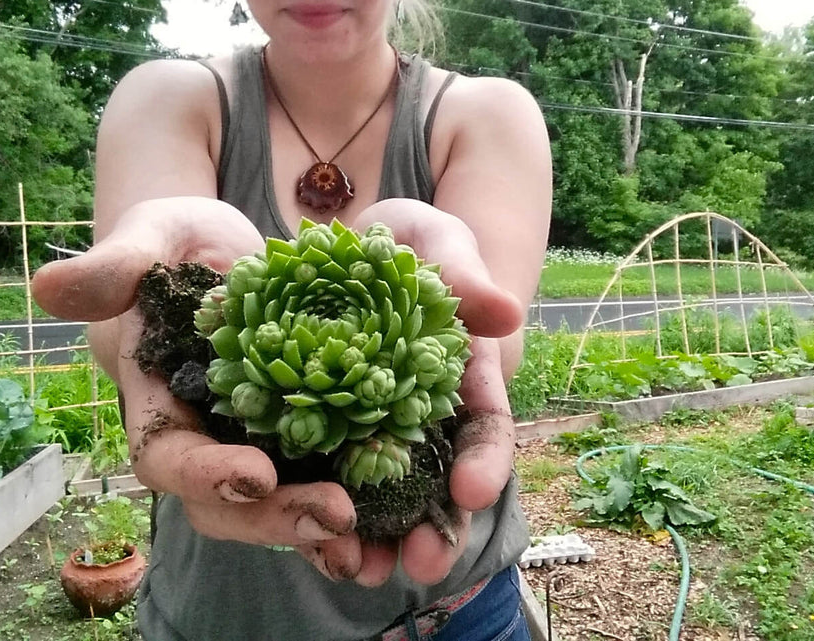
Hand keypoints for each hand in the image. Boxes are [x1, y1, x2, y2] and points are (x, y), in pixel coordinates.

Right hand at [32, 197, 362, 579]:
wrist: (230, 251)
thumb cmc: (179, 242)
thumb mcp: (153, 238)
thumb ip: (115, 267)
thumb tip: (47, 285)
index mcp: (158, 404)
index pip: (168, 456)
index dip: (206, 472)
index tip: (255, 474)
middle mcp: (204, 439)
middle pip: (228, 503)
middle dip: (277, 516)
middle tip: (336, 515)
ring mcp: (252, 446)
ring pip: (276, 508)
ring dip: (317, 528)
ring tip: (366, 539)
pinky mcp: (303, 439)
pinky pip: (321, 486)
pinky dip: (350, 512)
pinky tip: (390, 526)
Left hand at [349, 199, 524, 587]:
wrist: (349, 244)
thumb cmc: (408, 242)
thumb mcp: (438, 243)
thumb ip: (465, 273)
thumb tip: (506, 311)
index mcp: (462, 376)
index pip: (485, 424)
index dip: (484, 461)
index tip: (473, 492)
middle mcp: (424, 414)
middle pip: (439, 480)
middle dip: (434, 526)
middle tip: (422, 563)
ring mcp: (373, 428)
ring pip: (383, 495)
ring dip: (377, 537)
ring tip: (362, 571)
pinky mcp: (323, 430)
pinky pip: (324, 478)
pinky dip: (318, 514)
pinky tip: (308, 544)